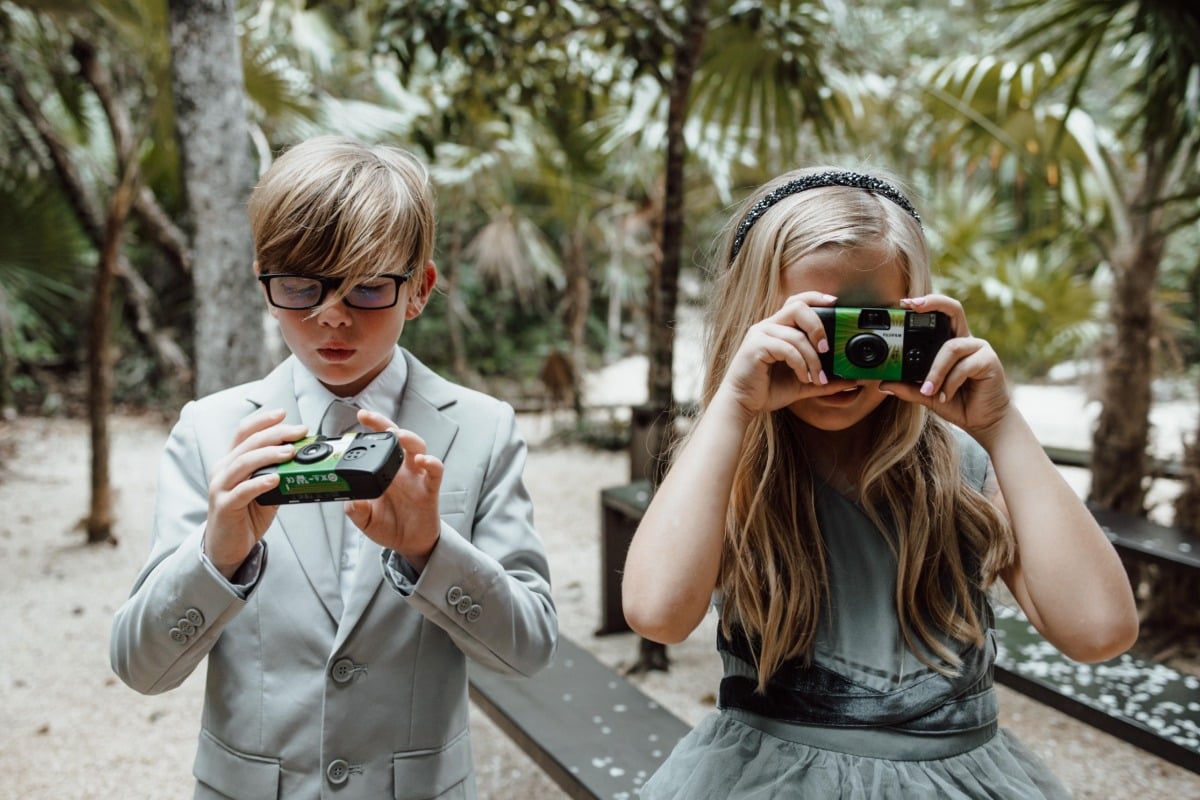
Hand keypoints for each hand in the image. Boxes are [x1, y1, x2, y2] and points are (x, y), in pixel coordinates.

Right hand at [205, 408, 307, 578]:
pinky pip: (242, 491)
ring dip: (269, 454)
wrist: (227, 546)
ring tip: (291, 452)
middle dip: (275, 434)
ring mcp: (220, 487)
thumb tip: (304, 458)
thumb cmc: (246, 515)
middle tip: (299, 432)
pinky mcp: (224, 506)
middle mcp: (222, 470)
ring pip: (244, 463)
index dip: (263, 421)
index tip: (283, 413)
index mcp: (231, 461)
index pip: (244, 432)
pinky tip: (275, 478)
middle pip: (248, 444)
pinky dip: (260, 482)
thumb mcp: (264, 489)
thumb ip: (277, 472)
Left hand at [345, 409, 444, 570]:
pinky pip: (434, 471)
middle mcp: (401, 469)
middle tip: (371, 418)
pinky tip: (422, 460)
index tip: (360, 416)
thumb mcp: (364, 520)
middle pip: (397, 437)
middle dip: (385, 424)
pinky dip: (431, 462)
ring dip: (409, 438)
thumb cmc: (388, 526)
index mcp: (384, 471)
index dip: (372, 427)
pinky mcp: (430, 489)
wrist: (409, 544)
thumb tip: (350, 500)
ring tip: (399, 435)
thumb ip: (355, 509)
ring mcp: (416, 477)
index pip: (379, 443)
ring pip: (418, 447)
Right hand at [717, 291, 858, 417]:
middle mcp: (767, 326)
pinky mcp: (756, 346)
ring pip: (796, 335)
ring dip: (812, 358)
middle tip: (826, 348)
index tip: (835, 303)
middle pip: (797, 307)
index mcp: (777, 328)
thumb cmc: (767, 390)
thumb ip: (825, 379)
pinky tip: (803, 378)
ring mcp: (760, 334)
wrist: (742, 403)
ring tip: (817, 377)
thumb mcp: (803, 383)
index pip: (797, 302)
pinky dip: (800, 364)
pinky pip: (787, 349)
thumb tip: (852, 380)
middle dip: (818, 326)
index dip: (816, 297)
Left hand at [880, 295, 1010, 441]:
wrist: (984, 421)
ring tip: (928, 390)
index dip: (925, 304)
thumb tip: (883, 384)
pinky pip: (964, 366)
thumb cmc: (957, 403)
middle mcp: (966, 341)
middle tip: (911, 306)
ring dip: (936, 370)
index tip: (904, 303)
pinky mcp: (989, 361)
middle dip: (933, 303)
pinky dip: (950, 382)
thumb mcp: (927, 395)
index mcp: (950, 343)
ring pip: (951, 348)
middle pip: (954, 309)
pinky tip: (945, 396)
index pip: (940, 316)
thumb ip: (907, 388)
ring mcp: (979, 348)